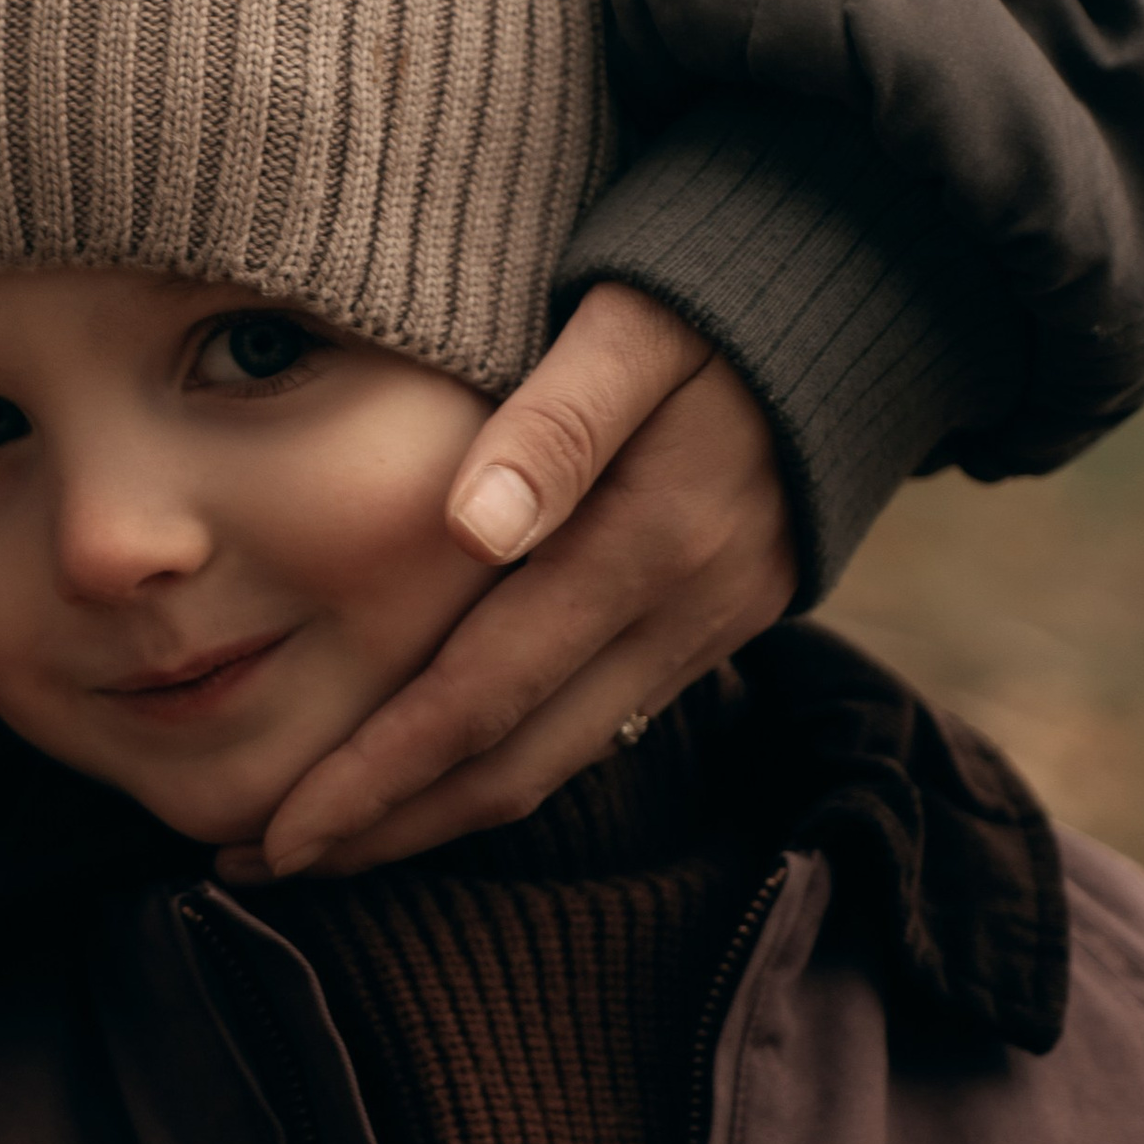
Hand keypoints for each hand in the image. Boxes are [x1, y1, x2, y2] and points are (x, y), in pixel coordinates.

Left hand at [227, 285, 795, 881]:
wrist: (877, 287)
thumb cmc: (718, 282)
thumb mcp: (636, 320)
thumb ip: (557, 421)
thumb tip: (471, 527)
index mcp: (647, 541)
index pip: (484, 693)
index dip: (378, 775)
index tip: (280, 830)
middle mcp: (683, 608)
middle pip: (516, 763)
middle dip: (389, 828)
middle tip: (266, 862)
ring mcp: (710, 626)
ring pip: (561, 762)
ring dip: (442, 815)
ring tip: (329, 843)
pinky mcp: (720, 623)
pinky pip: (602, 726)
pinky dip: (509, 765)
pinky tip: (436, 776)